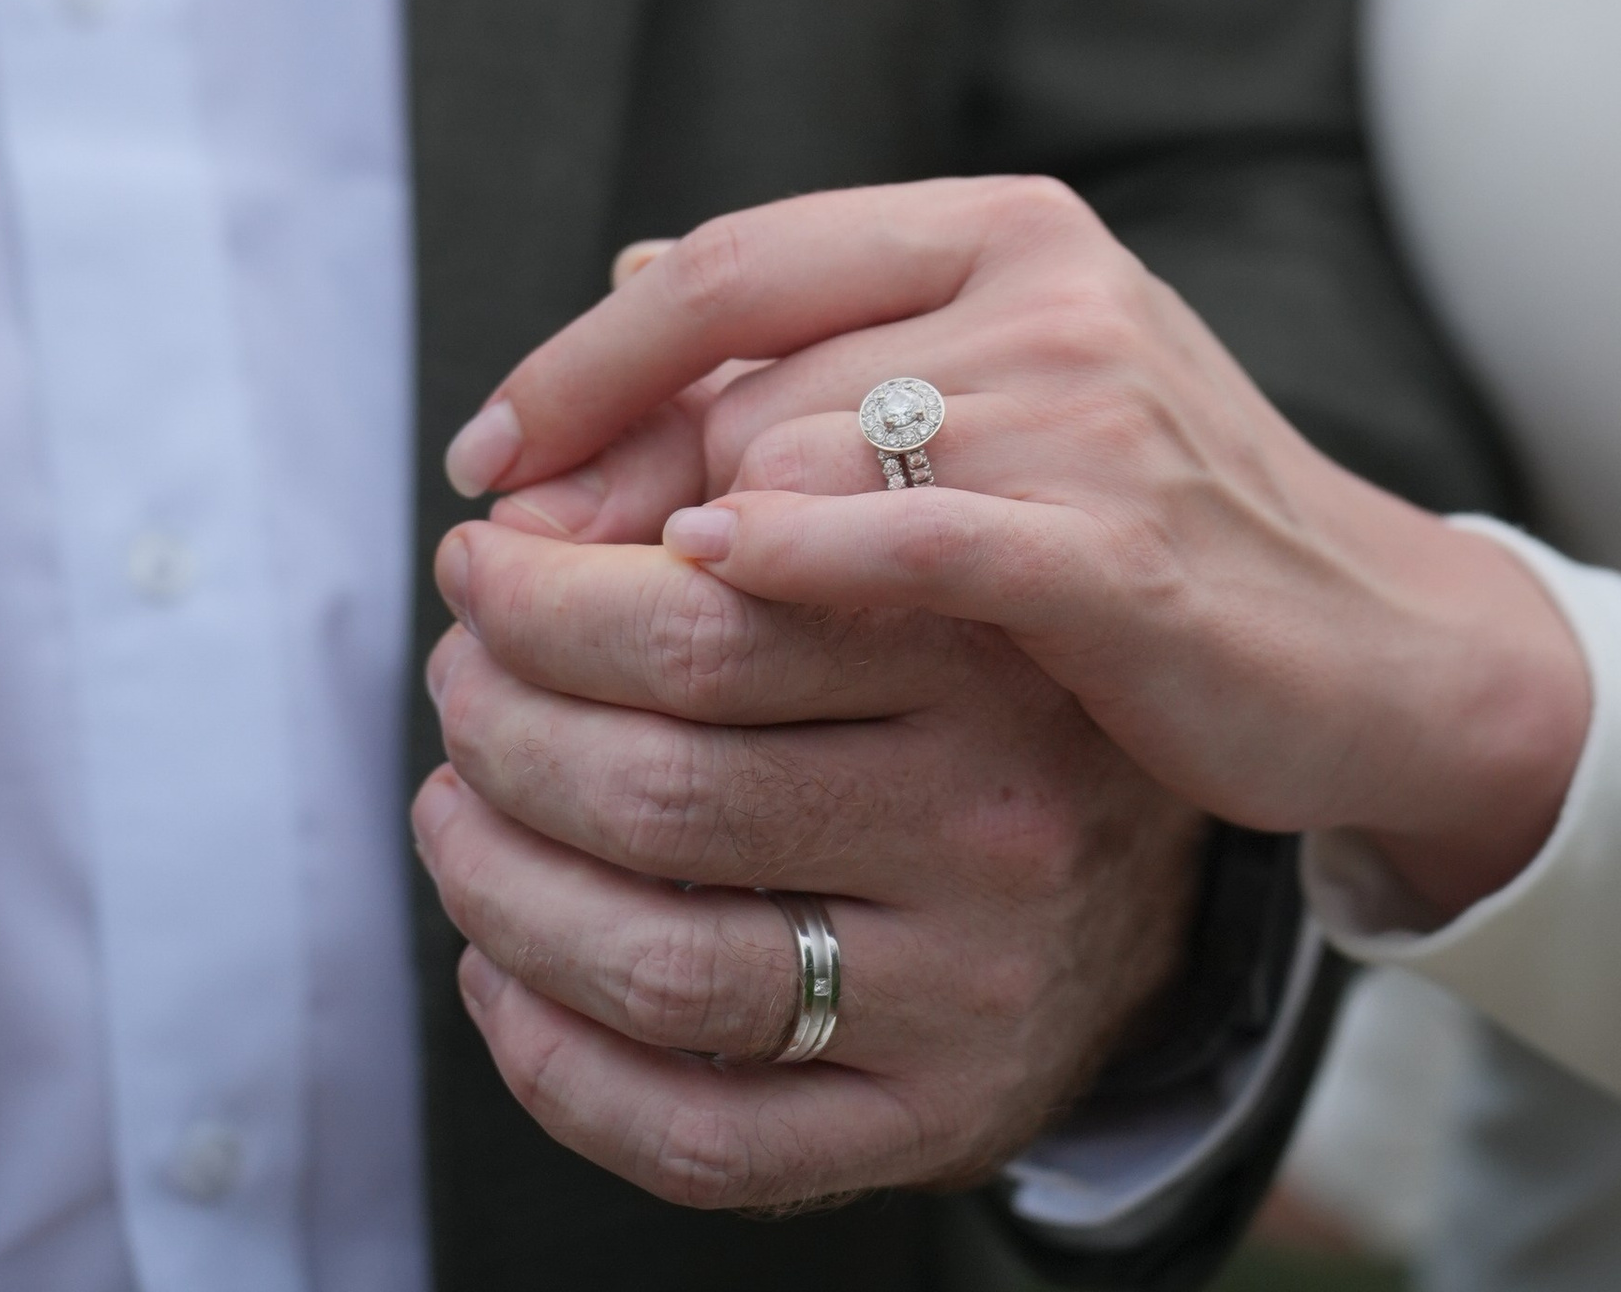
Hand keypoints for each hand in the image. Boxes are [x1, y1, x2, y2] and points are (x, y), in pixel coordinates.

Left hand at [415, 512, 1205, 1205]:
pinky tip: (502, 971)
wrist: (1167, 858)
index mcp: (983, 647)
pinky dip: (554, 1062)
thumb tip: (519, 517)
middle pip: (660, 791)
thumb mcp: (900, 530)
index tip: (480, 565)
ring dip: (498, 893)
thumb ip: (729, 484)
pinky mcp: (943, 1119)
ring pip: (660, 966)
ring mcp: (972, 987)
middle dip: (501, 731)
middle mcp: (995, 820)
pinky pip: (700, 1136)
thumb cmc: (977, 659)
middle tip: (458, 682)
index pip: (699, 620)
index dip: (542, 595)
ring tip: (453, 811)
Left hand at [444, 180, 1591, 927]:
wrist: (1367, 641)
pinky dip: (796, 554)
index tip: (483, 453)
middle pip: (749, 372)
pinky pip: (913, 537)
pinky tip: (709, 584)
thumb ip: (827, 347)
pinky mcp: (1116, 546)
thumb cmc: (1147, 520)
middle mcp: (1048, 291)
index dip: (588, 356)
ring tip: (576, 639)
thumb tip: (625, 285)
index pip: (739, 261)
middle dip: (607, 483)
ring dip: (669, 553)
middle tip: (505, 585)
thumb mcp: (993, 396)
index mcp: (1008, 228)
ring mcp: (1091, 411)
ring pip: (805, 453)